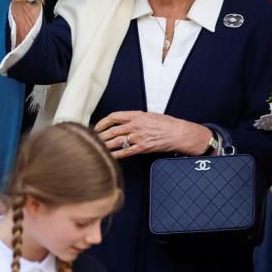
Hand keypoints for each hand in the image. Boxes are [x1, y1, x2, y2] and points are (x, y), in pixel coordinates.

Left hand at [94, 111, 211, 158]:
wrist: (178, 133)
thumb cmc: (165, 123)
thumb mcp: (147, 115)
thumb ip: (133, 117)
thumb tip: (119, 121)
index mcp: (136, 115)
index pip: (114, 117)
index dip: (102, 122)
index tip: (97, 127)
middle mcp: (135, 126)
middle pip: (112, 131)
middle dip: (100, 135)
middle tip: (92, 139)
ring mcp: (138, 137)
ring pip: (116, 142)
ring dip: (104, 145)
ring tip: (97, 147)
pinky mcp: (142, 148)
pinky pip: (125, 152)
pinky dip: (115, 155)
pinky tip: (108, 156)